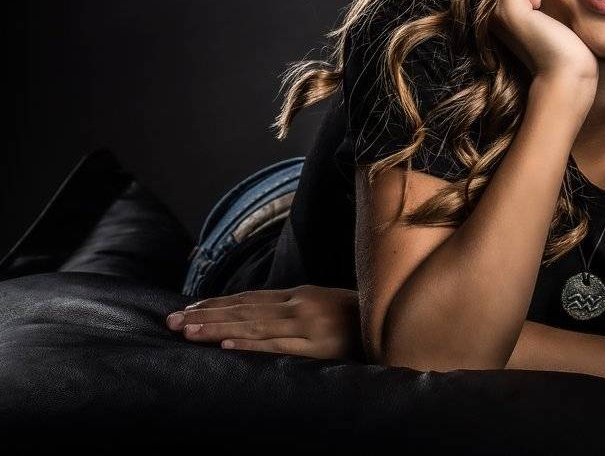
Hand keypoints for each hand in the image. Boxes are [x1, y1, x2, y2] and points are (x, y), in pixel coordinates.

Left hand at [165, 285, 360, 359]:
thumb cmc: (359, 319)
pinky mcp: (319, 347)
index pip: (249, 298)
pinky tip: (227, 345)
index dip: (217, 304)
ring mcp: (309, 326)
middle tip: (171, 322)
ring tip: (187, 332)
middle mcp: (300, 306)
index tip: (187, 310)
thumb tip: (259, 315)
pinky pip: (280, 346)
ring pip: (254, 327)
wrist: (395, 324)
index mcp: (300, 295)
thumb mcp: (324, 306)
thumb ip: (294, 309)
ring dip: (218, 329)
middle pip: (244, 310)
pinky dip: (252, 344)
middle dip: (205, 316)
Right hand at [490, 0, 596, 89]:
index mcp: (487, 5)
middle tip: (536, 4)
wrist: (565, 71)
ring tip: (537, 10)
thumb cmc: (559, 38)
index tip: (533, 3)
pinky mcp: (505, 7)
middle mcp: (482, 5)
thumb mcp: (535, 3)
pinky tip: (538, 12)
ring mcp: (489, 7)